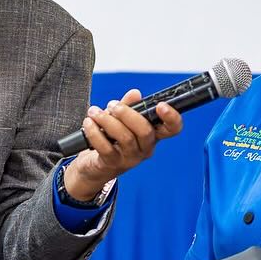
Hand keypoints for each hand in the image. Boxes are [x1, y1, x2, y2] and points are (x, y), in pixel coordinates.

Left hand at [62, 89, 183, 199]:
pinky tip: (88, 123)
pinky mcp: (112, 163)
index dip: (172, 118)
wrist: (93, 166)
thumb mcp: (119, 120)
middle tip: (113, 105)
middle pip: (145, 131)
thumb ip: (128, 106)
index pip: (172, 129)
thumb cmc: (110, 140)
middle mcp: (144, 148)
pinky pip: (105, 147)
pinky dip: (95, 132)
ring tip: (94, 112)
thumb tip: (135, 94)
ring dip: (108, 120)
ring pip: (125, 137)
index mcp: (151, 135)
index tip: (161, 105)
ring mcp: (130, 158)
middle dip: (128, 114)